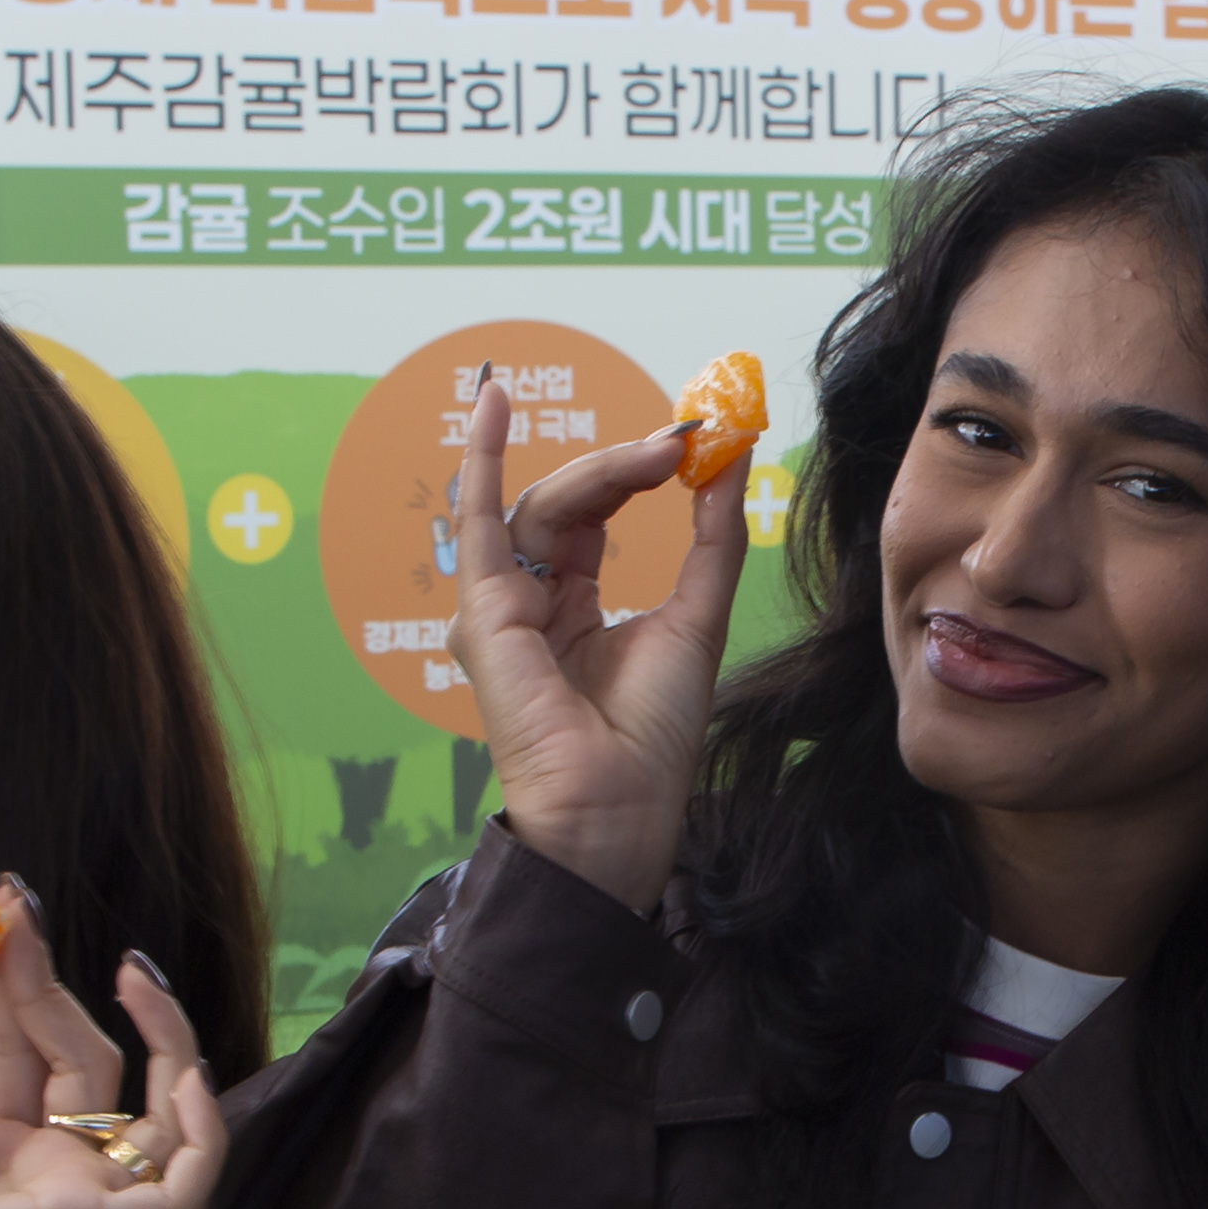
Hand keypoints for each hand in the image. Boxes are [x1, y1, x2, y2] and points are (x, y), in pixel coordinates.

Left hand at [0, 884, 225, 1208]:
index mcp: (0, 1153)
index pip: (37, 1051)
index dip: (28, 978)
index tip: (7, 907)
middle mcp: (47, 1176)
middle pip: (88, 1064)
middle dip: (53, 984)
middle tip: (14, 913)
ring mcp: (74, 1203)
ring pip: (154, 1119)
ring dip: (161, 1038)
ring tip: (131, 972)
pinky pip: (181, 1194)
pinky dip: (205, 1139)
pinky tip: (187, 1074)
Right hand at [455, 371, 752, 914]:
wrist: (619, 807)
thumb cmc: (651, 740)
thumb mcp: (697, 618)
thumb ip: (710, 535)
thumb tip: (729, 458)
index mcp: (571, 611)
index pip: (595, 516)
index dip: (638, 472)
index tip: (696, 442)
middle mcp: (528, 604)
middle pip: (568, 504)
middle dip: (625, 466)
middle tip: (683, 442)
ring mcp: (500, 608)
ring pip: (543, 506)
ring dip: (602, 469)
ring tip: (660, 452)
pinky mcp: (485, 613)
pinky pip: (478, 522)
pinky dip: (483, 459)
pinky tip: (492, 401)